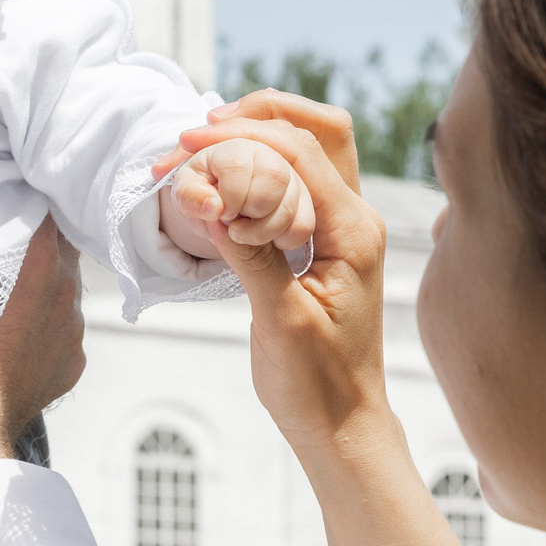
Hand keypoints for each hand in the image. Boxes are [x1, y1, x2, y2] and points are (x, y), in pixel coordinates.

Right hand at [0, 218, 85, 502]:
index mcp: (36, 263)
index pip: (44, 203)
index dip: (20, 192)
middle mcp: (65, 292)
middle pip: (58, 241)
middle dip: (28, 235)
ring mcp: (72, 332)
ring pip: (60, 286)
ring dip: (35, 281)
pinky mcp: (71, 365)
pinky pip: (59, 327)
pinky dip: (39, 323)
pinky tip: (7, 333)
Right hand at [165, 91, 394, 460]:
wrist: (343, 426)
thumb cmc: (319, 386)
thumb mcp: (280, 322)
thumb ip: (250, 255)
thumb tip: (210, 199)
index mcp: (355, 233)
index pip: (301, 153)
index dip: (243, 134)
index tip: (188, 139)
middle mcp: (356, 220)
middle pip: (316, 131)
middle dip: (255, 119)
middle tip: (195, 132)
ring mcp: (343, 229)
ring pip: (308, 151)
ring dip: (258, 137)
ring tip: (203, 145)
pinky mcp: (324, 243)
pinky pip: (296, 183)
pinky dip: (259, 168)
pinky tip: (222, 178)